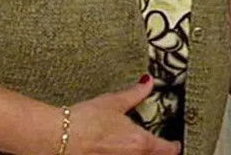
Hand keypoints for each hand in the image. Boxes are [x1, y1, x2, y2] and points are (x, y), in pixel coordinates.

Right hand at [63, 76, 180, 154]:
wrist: (56, 138)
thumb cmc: (83, 121)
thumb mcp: (113, 102)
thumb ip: (135, 93)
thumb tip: (148, 82)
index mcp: (141, 143)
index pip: (169, 150)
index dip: (174, 146)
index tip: (175, 144)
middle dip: (158, 153)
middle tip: (156, 146)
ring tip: (132, 147)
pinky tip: (114, 151)